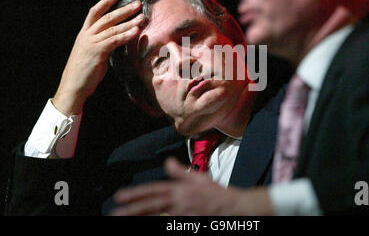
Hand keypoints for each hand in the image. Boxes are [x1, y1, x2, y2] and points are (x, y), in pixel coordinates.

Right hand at [52, 0, 142, 115]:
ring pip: (112, 28)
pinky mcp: (97, 52)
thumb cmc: (84, 72)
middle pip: (107, 17)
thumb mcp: (92, 54)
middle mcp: (87, 35)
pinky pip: (114, 41)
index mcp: (84, 34)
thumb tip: (116, 40)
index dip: (106, 1)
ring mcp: (91, 43)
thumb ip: (102, 44)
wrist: (73, 87)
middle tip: (138, 4)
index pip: (95, 12)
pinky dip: (126, 35)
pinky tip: (136, 31)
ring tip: (142, 17)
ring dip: (129, 22)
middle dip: (124, 10)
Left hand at [110, 157, 273, 215]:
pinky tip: (148, 223)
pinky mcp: (187, 222)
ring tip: (125, 218)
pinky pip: (169, 224)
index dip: (136, 193)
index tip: (120, 196)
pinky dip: (158, 223)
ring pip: (157, 217)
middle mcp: (179, 202)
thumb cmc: (216, 194)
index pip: (153, 190)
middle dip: (132, 208)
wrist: (234, 208)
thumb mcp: (198, 178)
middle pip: (151, 205)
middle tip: (115, 212)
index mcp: (180, 189)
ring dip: (141, 217)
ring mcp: (182, 214)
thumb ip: (180, 172)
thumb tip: (167, 162)